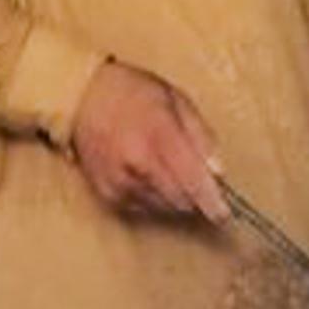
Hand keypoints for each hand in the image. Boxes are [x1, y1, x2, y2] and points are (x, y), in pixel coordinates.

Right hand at [71, 60, 229, 222]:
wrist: (83, 96)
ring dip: (175, 195)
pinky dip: (153, 196)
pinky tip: (147, 172)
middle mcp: (138, 164)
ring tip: (165, 166)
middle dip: (196, 195)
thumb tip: (218, 173)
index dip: (212, 202)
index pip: (193, 181)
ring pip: (165, 207)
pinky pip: (144, 208)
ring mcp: (120, 182)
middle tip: (198, 178)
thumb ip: (201, 137)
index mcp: (159, 136)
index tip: (225, 214)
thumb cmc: (133, 93)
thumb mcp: (177, 101)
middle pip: (182, 201)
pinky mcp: (108, 194)